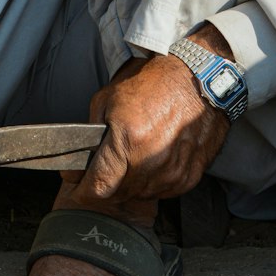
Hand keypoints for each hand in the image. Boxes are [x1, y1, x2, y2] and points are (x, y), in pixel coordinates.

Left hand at [73, 49, 229, 204]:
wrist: (198, 80)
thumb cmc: (152, 83)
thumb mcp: (108, 98)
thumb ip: (91, 135)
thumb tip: (80, 165)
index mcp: (129, 138)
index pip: (99, 186)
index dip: (83, 191)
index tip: (77, 188)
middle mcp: (151, 160)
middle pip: (118, 194)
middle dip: (106, 185)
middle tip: (104, 169)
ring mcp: (172, 172)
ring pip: (139, 195)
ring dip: (130, 184)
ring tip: (131, 159)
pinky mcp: (188, 177)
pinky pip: (162, 191)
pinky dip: (152, 181)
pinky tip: (152, 160)